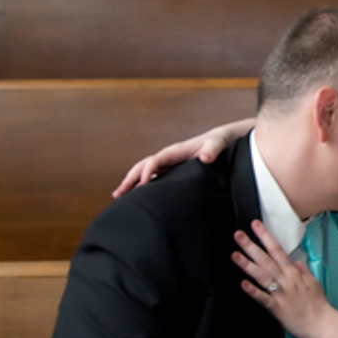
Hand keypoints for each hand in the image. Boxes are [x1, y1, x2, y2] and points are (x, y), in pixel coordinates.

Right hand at [112, 121, 249, 197]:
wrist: (219, 141)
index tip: (143, 185)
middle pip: (143, 166)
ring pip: (144, 172)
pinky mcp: (171, 170)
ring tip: (118, 196)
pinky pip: (153, 178)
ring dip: (131, 183)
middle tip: (118, 193)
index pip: (155, 161)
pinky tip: (137, 197)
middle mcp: (167, 157)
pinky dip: (142, 186)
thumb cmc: (216, 143)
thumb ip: (212, 149)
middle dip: (130, 179)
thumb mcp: (216, 145)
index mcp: (174, 151)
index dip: (148, 171)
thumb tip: (205, 157)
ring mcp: (168, 163)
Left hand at [233, 221, 334, 337]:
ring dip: (247, 265)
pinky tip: (243, 284)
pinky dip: (253, 291)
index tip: (255, 226)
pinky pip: (263, 298)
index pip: (277, 250)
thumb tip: (296, 261)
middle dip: (251, 246)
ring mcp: (282, 294)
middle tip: (238, 235)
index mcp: (293, 273)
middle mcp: (286, 280)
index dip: (265, 236)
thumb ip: (303, 270)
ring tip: (235, 255)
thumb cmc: (319, 305)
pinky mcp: (278, 308)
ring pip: (262, 276)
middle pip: (266, 259)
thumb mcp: (313, 282)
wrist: (323, 324)